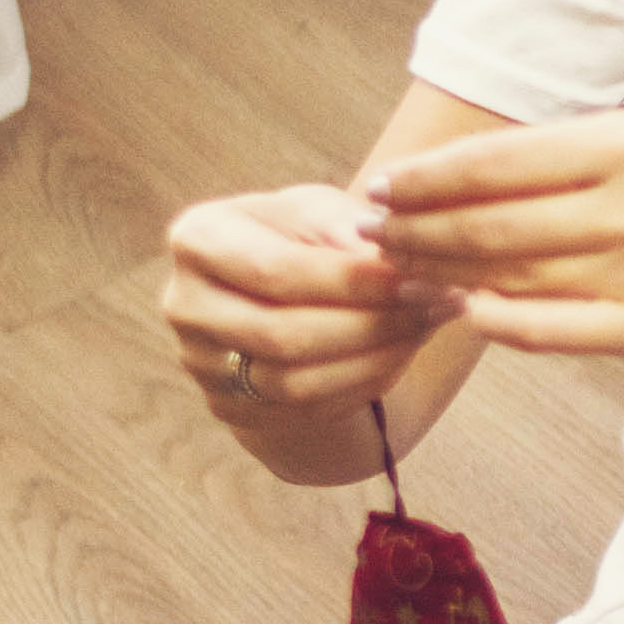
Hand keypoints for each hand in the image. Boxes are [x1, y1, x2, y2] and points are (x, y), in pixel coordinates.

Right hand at [162, 183, 460, 407]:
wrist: (277, 295)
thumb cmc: (301, 238)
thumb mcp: (318, 212)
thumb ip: (345, 226)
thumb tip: (384, 255)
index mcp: (197, 240)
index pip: (278, 272)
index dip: (354, 282)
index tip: (422, 277)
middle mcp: (184, 306)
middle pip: (284, 335)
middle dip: (373, 324)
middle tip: (439, 306)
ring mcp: (201, 365)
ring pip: (296, 382)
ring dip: (375, 358)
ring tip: (428, 327)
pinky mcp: (230, 408)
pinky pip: (305, 411)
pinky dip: (362, 384)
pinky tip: (401, 354)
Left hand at [365, 113, 623, 355]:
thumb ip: (555, 154)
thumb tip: (444, 179)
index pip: (499, 163)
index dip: (427, 181)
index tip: (380, 189)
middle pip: (494, 225)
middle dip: (417, 232)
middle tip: (369, 236)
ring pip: (514, 277)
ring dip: (442, 275)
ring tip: (398, 270)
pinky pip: (552, 330)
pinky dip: (495, 321)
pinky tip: (458, 308)